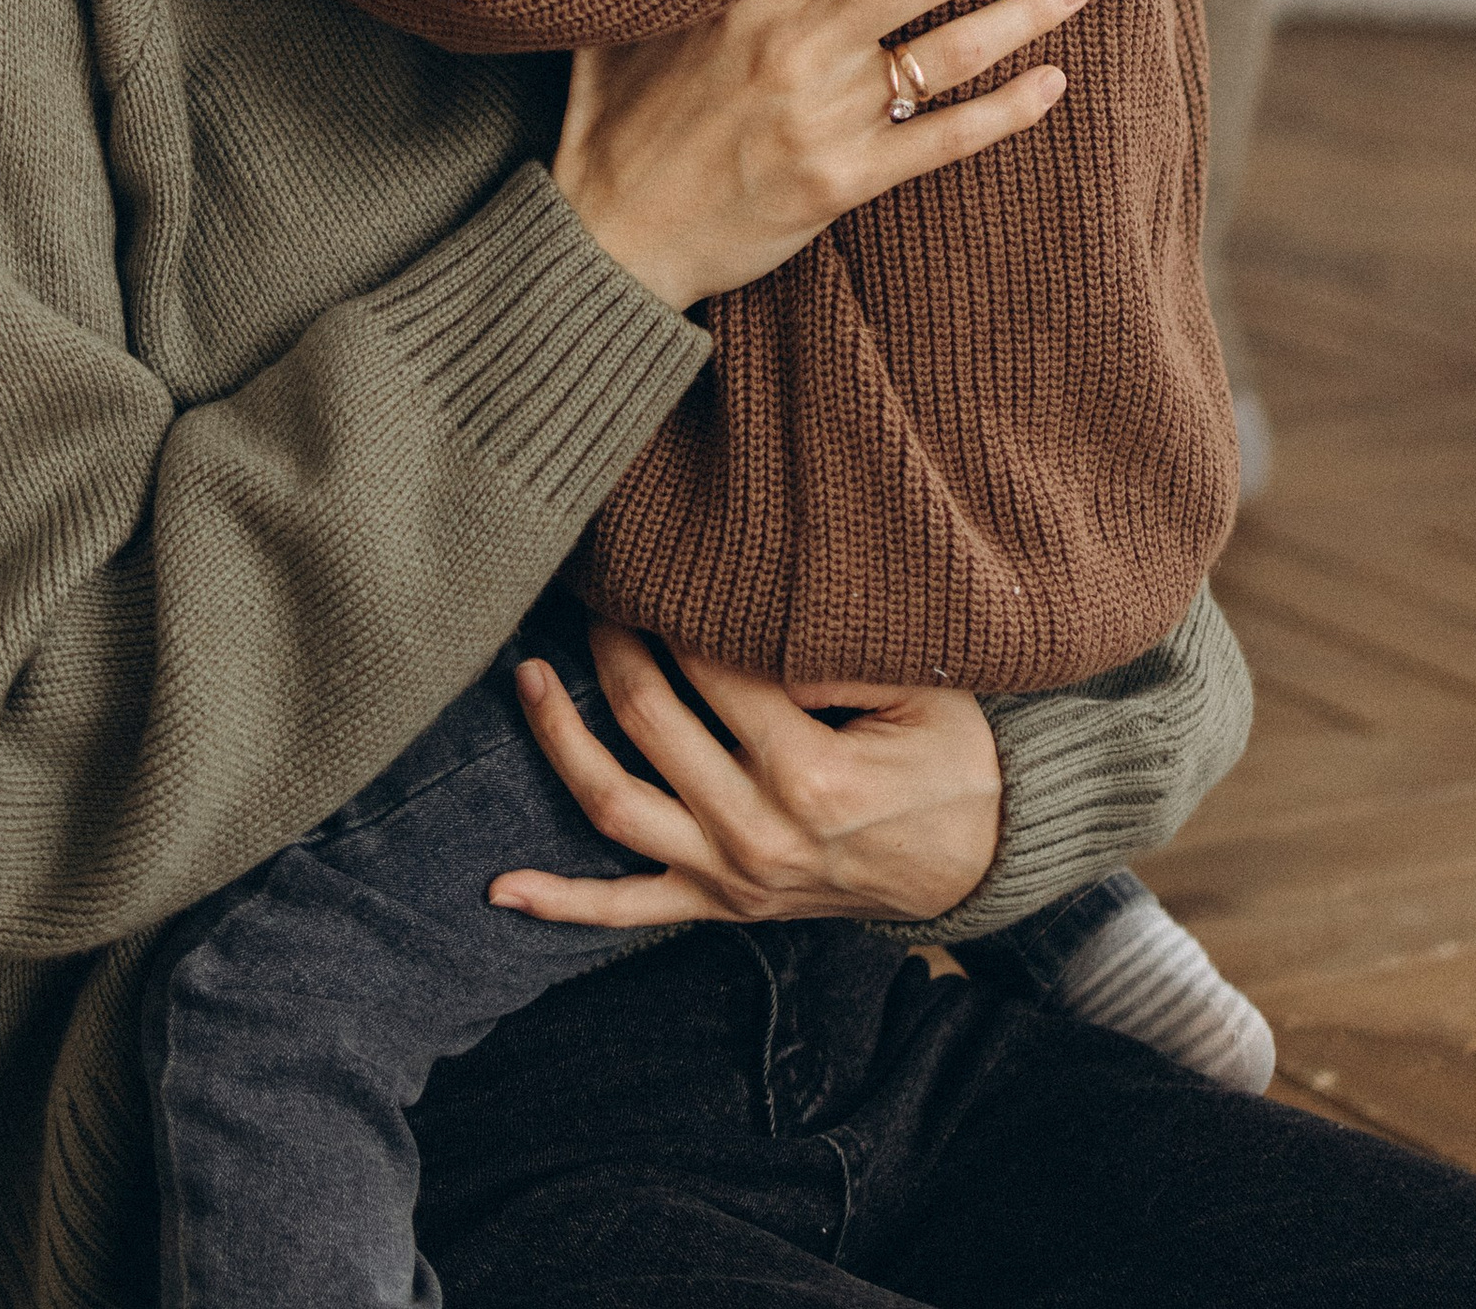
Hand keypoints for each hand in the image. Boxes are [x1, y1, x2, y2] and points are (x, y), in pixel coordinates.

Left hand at [490, 623, 1002, 930]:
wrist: (973, 862)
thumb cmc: (948, 761)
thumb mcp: (925, 692)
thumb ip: (843, 656)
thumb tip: (765, 615)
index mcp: (813, 773)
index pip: (713, 671)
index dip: (677, 610)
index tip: (653, 564)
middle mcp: (759, 831)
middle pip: (651, 722)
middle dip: (612, 646)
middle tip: (596, 591)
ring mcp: (731, 877)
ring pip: (615, 807)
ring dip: (560, 740)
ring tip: (528, 678)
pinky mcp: (719, 906)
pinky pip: (626, 910)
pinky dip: (561, 902)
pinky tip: (502, 887)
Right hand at [548, 0, 1087, 313]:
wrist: (607, 239)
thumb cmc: (615, 125)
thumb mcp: (629, 22)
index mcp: (751, 2)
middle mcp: (796, 50)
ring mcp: (822, 120)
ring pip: (946, 55)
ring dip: (1022, 14)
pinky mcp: (839, 185)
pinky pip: (940, 143)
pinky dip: (1004, 113)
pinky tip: (1052, 86)